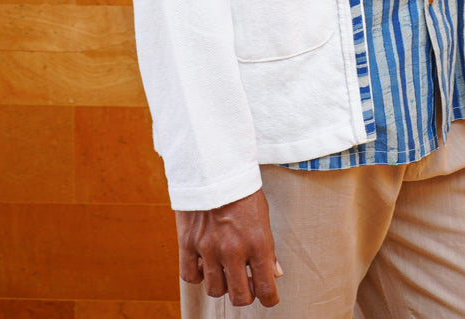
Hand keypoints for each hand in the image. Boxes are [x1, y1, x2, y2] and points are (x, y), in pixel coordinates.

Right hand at [176, 187, 282, 307]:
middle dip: (246, 295)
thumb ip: (269, 248)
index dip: (269, 299)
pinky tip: (205, 264)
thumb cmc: (243, 188)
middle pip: (240, 297)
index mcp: (258, 243)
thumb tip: (275, 273)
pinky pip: (190, 276)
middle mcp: (233, 250)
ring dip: (222, 285)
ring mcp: (209, 248)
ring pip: (215, 290)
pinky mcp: (188, 243)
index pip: (266, 289)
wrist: (215, 165)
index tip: (268, 297)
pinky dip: (198, 275)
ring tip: (225, 270)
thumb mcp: (264, 215)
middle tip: (246, 285)